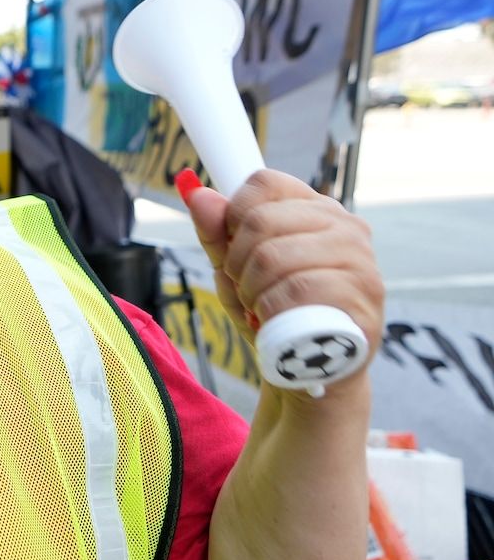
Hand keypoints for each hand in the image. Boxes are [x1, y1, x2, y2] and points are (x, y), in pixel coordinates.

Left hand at [184, 169, 384, 372]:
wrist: (308, 376)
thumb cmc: (272, 314)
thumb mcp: (236, 272)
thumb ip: (216, 233)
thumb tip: (196, 193)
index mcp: (317, 211)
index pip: (264, 183)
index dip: (233, 215)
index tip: (233, 250)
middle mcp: (346, 228)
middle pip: (261, 221)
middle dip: (236, 263)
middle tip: (247, 290)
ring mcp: (360, 263)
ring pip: (274, 257)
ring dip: (252, 291)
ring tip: (261, 308)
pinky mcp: (364, 301)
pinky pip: (296, 291)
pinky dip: (270, 311)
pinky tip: (275, 322)